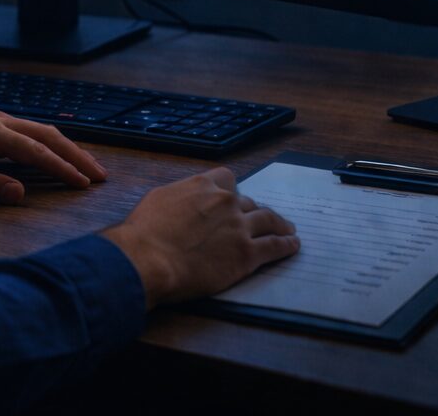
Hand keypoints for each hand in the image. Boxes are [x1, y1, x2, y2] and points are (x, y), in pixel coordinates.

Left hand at [0, 109, 106, 203]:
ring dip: (64, 147)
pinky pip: (25, 132)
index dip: (62, 168)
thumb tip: (21, 192)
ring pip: (38, 130)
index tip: (84, 184)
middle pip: (46, 134)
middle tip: (99, 174)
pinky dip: (46, 143)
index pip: (36, 151)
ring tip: (85, 165)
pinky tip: (52, 154)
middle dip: (75, 154)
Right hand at [100, 167, 298, 308]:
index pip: (228, 179)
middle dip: (254, 212)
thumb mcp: (158, 200)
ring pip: (269, 221)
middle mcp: (226, 202)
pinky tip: (292, 245)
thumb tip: (183, 203)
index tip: (234, 199)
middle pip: (249, 203)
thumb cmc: (144, 232)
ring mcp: (239, 228)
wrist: (149, 259)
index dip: (232, 191)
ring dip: (280, 224)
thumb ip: (179, 197)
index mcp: (203, 186)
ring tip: (288, 229)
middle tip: (262, 219)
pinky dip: (286, 245)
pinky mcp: (247, 255)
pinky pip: (275, 246)